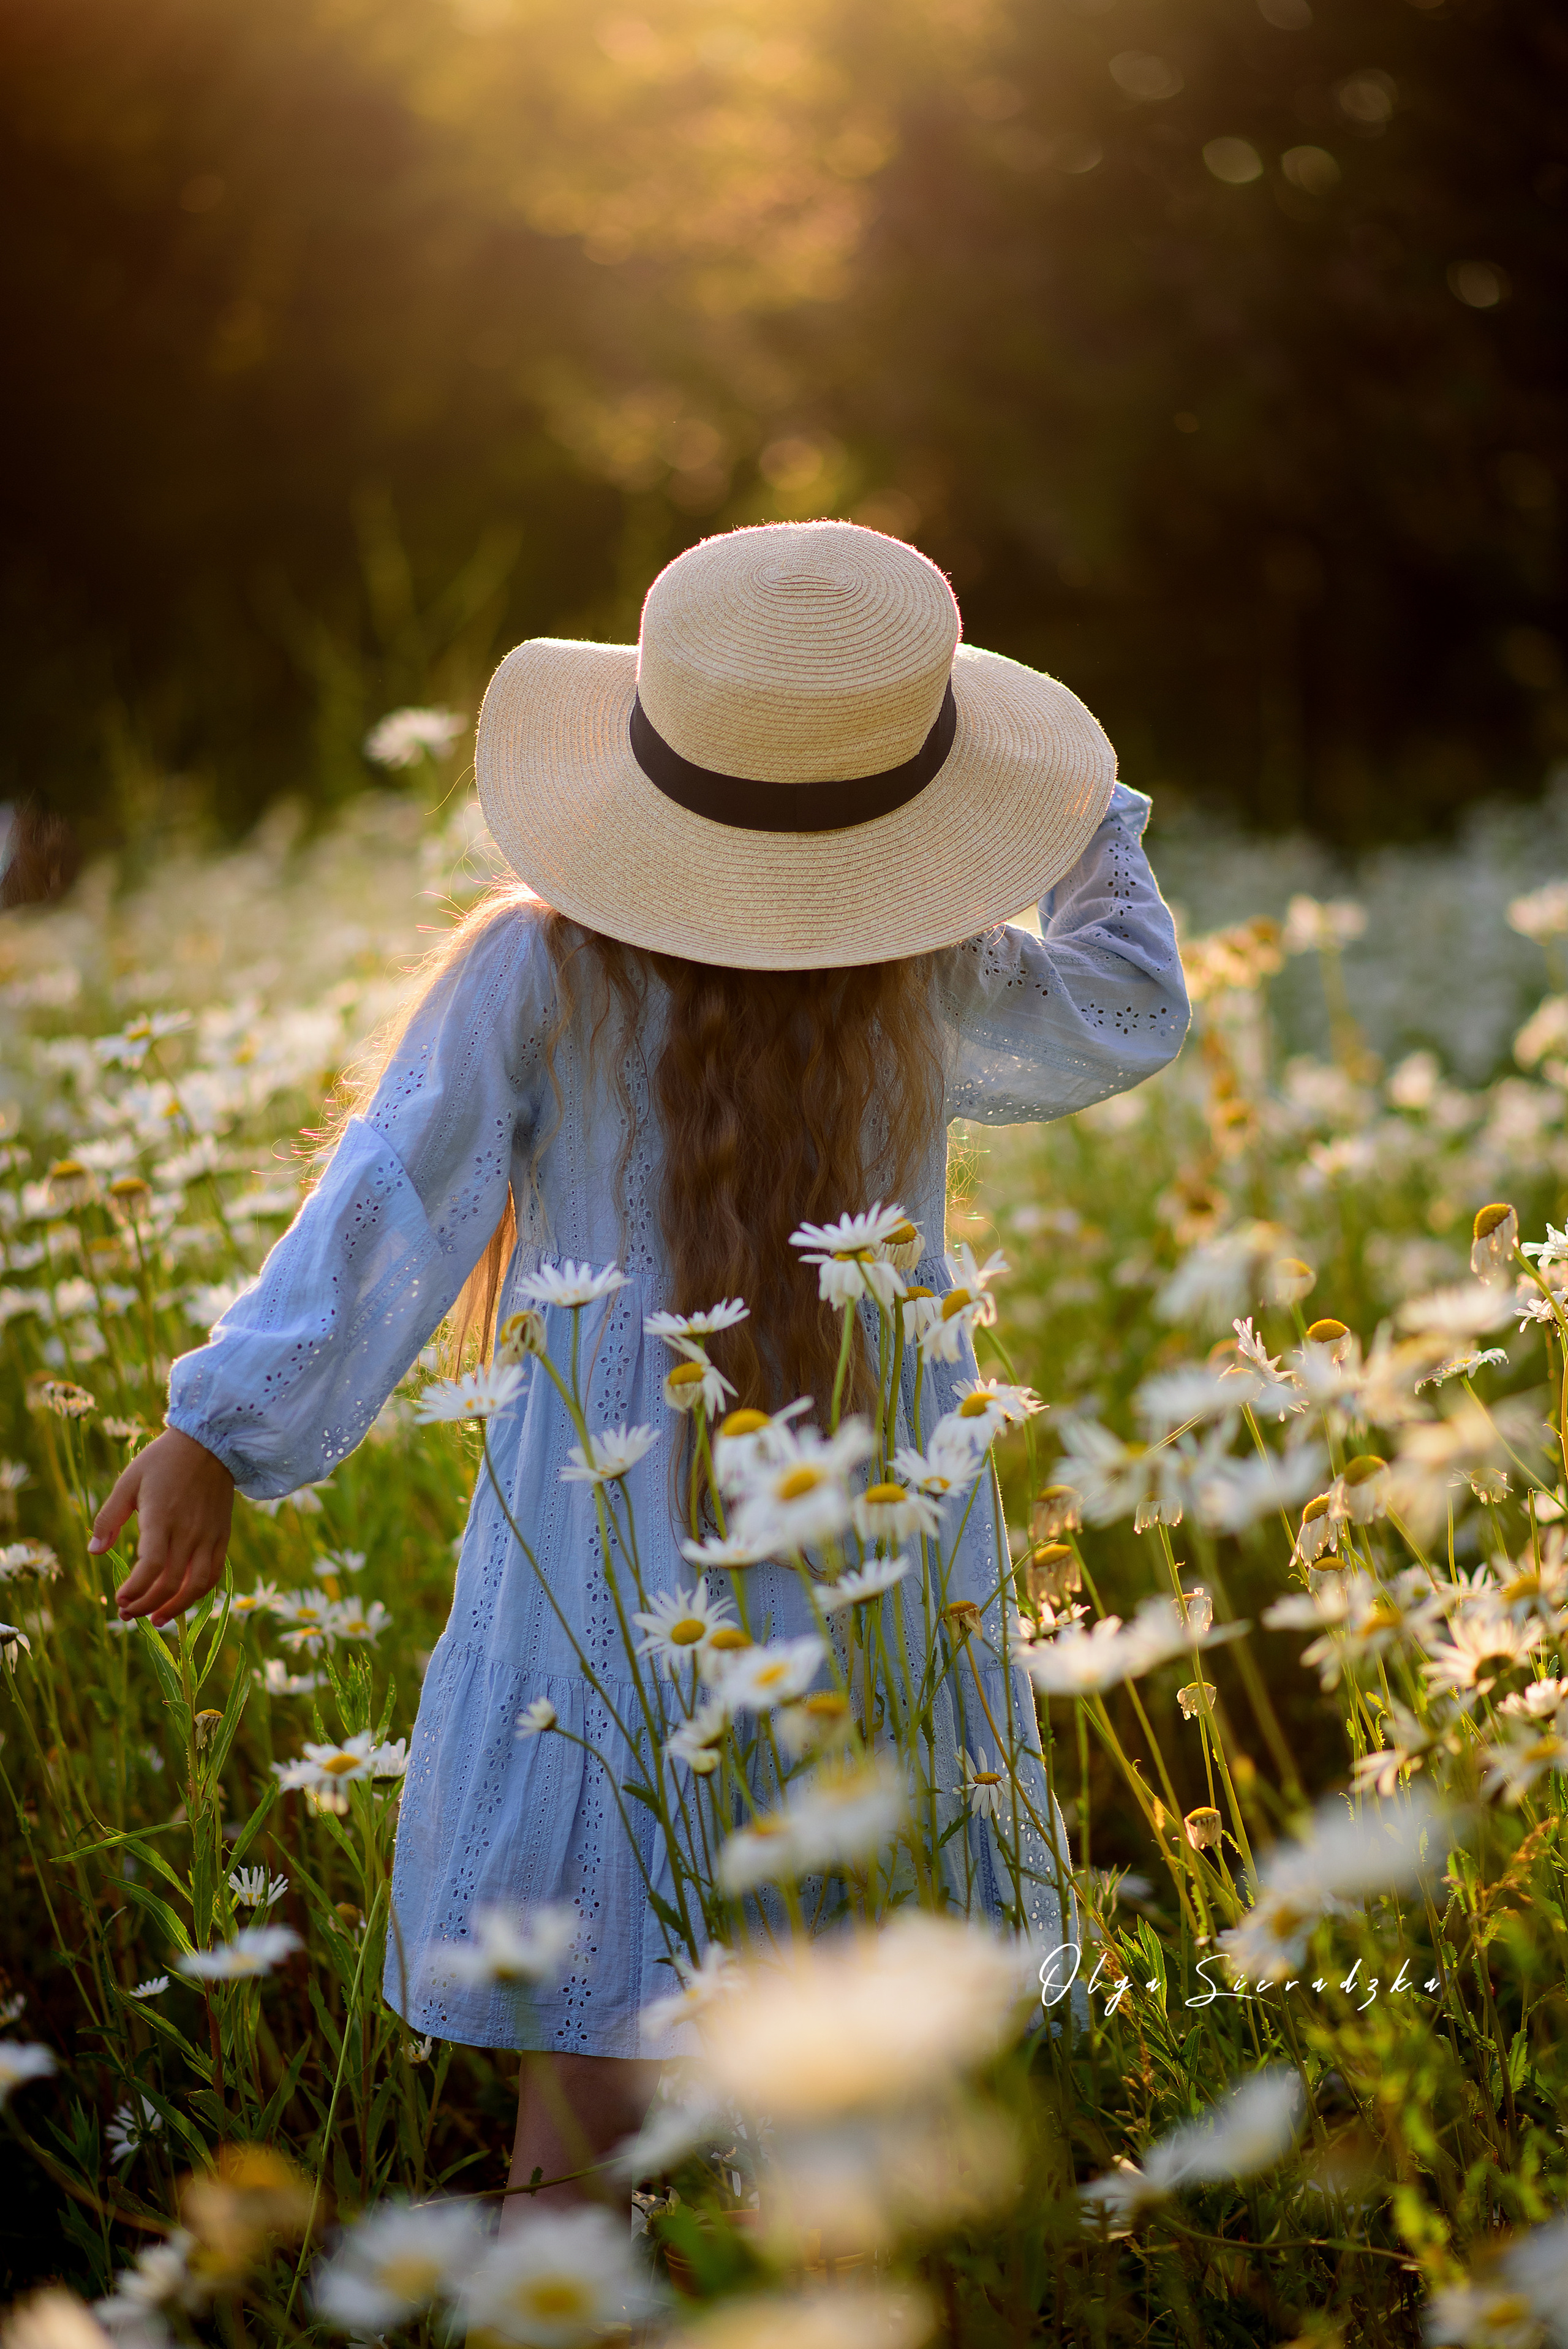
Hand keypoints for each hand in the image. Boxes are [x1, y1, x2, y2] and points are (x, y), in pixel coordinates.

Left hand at [91, 1427, 236, 1627]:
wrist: (211, 1444)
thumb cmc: (162, 1461)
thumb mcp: (128, 1482)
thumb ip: (109, 1518)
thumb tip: (94, 1552)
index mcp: (162, 1518)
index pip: (150, 1567)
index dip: (134, 1590)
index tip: (120, 1599)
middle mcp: (188, 1532)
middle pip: (170, 1584)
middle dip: (146, 1606)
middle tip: (129, 1614)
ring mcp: (208, 1536)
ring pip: (196, 1586)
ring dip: (175, 1608)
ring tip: (158, 1619)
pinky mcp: (222, 1536)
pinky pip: (213, 1574)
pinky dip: (198, 1594)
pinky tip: (182, 1600)